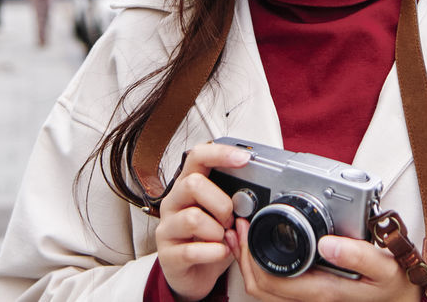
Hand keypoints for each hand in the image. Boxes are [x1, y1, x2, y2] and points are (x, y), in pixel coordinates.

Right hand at [154, 142, 250, 301]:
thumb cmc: (209, 238)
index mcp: (188, 185)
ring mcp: (168, 228)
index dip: (220, 154)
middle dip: (221, 203)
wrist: (194, 273)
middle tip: (230, 218)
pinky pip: (191, 250)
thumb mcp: (223, 213)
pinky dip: (214, 252)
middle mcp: (174, 202)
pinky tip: (219, 252)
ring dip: (217, 230)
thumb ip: (235, 199)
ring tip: (222, 237)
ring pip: (192, 218)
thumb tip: (257, 192)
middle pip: (193, 184)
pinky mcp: (168, 254)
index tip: (244, 158)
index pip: (198, 157)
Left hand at [230, 218, 421, 301]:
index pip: (269, 283)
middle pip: (259, 290)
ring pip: (265, 291)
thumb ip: (360, 255)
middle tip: (237, 225)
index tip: (246, 223)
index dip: (250, 256)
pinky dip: (263, 266)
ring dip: (249, 262)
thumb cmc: (396, 287)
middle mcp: (311, 298)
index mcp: (322, 290)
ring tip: (243, 233)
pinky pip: (278, 286)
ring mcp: (311, 297)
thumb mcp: (387, 267)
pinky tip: (262, 247)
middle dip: (242, 257)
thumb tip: (328, 243)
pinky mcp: (313, 292)